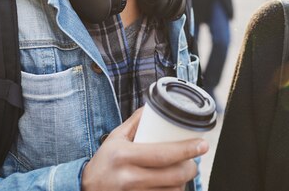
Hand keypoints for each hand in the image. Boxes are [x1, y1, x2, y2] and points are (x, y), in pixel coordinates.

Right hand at [81, 107, 208, 190]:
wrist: (86, 188)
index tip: (202, 145)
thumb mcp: (115, 138)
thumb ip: (134, 122)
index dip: (187, 150)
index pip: (163, 154)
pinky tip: (172, 185)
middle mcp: (129, 178)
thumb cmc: (104, 162)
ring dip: (182, 182)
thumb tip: (152, 106)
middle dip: (190, 168)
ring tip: (182, 173)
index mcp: (125, 156)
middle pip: (173, 175)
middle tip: (194, 161)